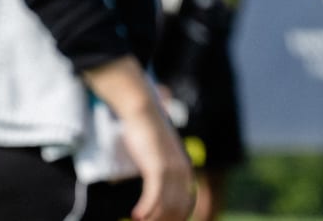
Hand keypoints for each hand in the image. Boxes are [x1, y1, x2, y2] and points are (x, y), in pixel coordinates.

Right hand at [118, 104, 194, 220]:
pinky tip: (136, 216)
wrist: (144, 113)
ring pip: (165, 206)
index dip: (175, 219)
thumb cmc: (149, 135)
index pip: (186, 205)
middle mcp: (183, 172)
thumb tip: (158, 189)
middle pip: (177, 209)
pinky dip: (146, 208)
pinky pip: (154, 195)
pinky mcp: (157, 166)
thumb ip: (163, 171)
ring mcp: (171, 169)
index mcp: (186, 171)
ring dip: (152, 219)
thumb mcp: (161, 156)